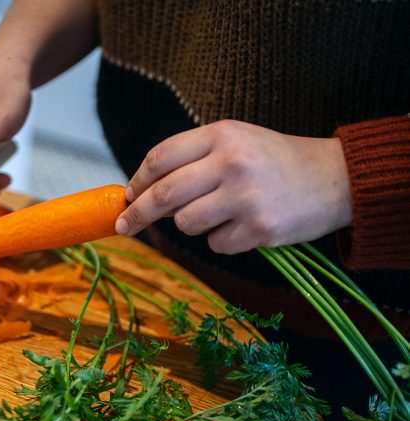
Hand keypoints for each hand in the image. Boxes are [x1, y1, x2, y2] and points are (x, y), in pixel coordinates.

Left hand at [115, 120, 351, 253]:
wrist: (336, 179)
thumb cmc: (276, 161)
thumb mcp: (236, 142)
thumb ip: (192, 159)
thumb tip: (142, 193)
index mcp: (222, 135)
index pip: (160, 158)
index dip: (137, 180)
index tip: (127, 195)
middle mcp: (232, 162)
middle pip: (163, 194)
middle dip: (137, 213)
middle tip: (125, 224)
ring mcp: (245, 197)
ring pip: (186, 223)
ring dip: (193, 224)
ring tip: (221, 212)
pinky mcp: (259, 228)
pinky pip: (215, 244)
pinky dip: (222, 240)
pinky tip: (244, 225)